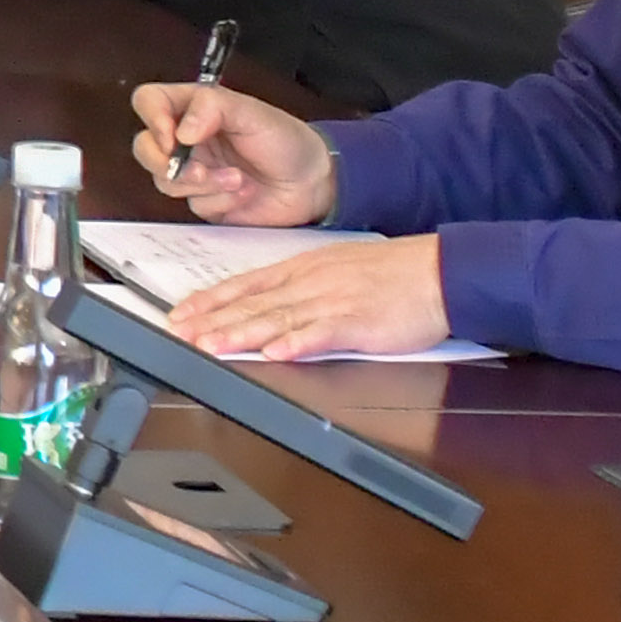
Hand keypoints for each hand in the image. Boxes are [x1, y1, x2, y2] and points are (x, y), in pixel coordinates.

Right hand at [131, 83, 335, 223]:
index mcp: (194, 109)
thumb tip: (180, 130)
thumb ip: (213, 108)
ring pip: (165, 182)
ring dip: (204, 184)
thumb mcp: (253, 113)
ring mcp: (193, 171)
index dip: (152, 118)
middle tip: (199, 169)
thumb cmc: (286, 141)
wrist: (311, 183)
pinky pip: (193, 205)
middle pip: (144, 148)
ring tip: (238, 179)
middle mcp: (187, 139)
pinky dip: (220, 201)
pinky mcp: (203, 200)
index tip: (172, 136)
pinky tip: (243, 194)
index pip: (149, 102)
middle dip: (169, 163)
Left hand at [161, 234, 453, 360]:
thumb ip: (300, 287)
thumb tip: (265, 305)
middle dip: (213, 320)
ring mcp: (334, 301)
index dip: (211, 300)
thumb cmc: (393, 274)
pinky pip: (324, 332)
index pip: (247, 284)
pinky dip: (299, 343)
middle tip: (180, 334)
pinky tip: (276, 352)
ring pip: (279, 317)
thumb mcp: (337, 269)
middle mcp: (312, 282)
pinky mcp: (360, 321)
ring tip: (211, 345)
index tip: (180, 314)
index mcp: (305, 269)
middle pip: (254, 303)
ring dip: (242, 333)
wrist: (440, 272)